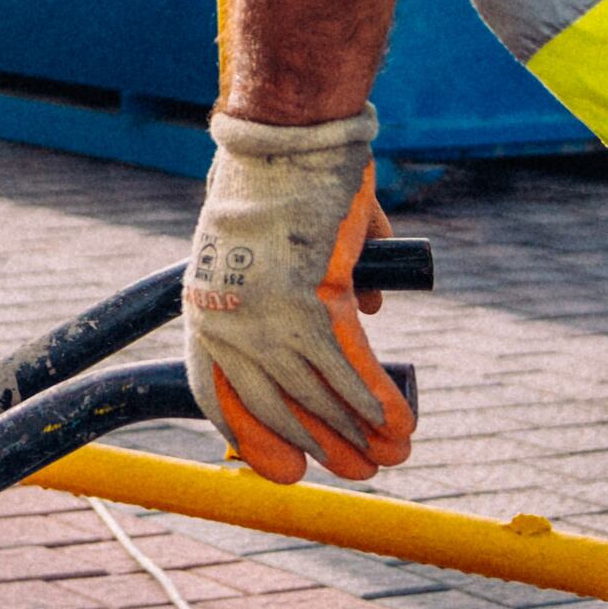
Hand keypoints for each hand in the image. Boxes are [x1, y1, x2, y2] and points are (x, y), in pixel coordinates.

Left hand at [184, 109, 414, 484]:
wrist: (284, 137)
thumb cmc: (279, 179)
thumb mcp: (283, 241)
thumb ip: (317, 282)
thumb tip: (370, 312)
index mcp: (206, 308)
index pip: (220, 395)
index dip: (255, 436)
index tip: (288, 469)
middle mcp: (230, 323)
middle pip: (276, 406)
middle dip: (323, 445)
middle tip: (360, 471)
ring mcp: (268, 318)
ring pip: (319, 395)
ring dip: (361, 432)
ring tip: (395, 456)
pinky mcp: (313, 303)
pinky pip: (350, 368)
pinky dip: (379, 400)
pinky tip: (400, 423)